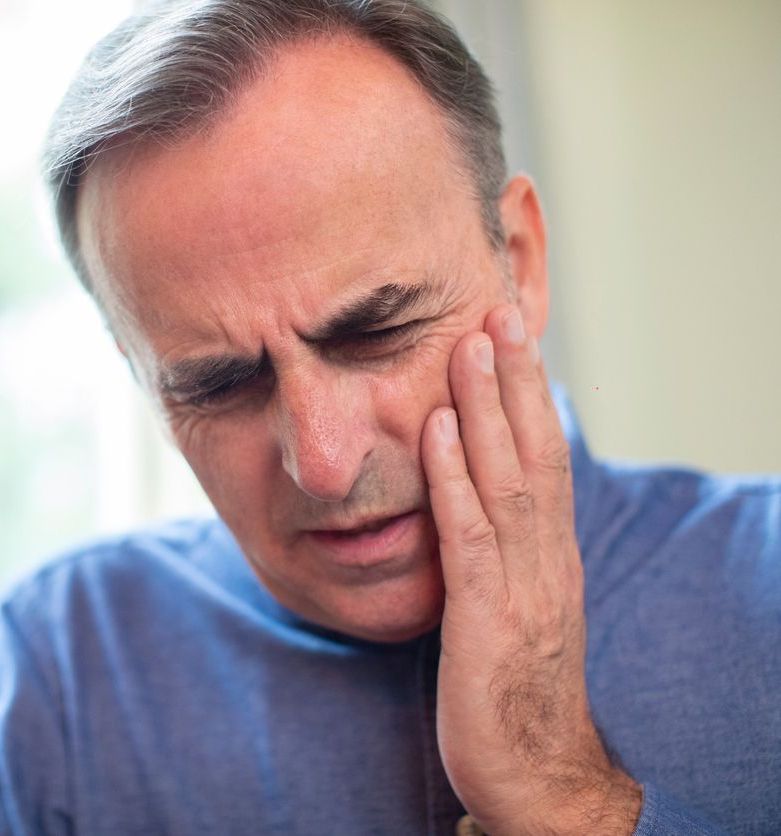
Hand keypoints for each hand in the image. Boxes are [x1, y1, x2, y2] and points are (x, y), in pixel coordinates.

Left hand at [421, 304, 641, 835]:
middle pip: (535, 452)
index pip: (545, 455)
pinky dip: (452, 480)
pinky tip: (435, 433)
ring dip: (486, 410)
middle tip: (499, 312)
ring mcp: (521, 586)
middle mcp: (547, 556)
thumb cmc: (517, 681)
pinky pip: (469, 538)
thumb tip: (476, 488)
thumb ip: (506, 544)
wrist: (536, 772)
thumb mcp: (520, 600)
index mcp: (552, 550)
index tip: (511, 336)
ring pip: (507, 480)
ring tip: (470, 348)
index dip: (529, 393)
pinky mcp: (486, 620)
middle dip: (515, 380)